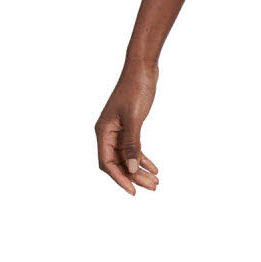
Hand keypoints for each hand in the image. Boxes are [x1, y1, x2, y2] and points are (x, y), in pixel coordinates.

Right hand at [95, 60, 159, 194]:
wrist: (142, 70)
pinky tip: (155, 169)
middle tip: (154, 187)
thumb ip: (132, 144)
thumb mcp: (134, 119)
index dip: (119, 178)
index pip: (107, 162)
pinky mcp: (129, 127)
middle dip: (135, 177)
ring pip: (127, 157)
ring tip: (157, 182)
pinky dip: (143, 159)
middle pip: (118, 163)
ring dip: (140, 171)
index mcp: (103, 131)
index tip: (134, 191)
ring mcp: (118, 130)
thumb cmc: (135, 90)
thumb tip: (132, 168)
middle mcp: (108, 132)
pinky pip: (133, 149)